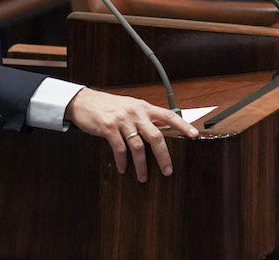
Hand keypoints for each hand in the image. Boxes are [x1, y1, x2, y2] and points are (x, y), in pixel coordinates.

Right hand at [64, 87, 199, 180]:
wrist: (84, 101)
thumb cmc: (108, 106)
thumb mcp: (130, 106)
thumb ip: (145, 117)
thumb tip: (163, 128)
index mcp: (143, 107)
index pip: (168, 115)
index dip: (182, 125)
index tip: (195, 135)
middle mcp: (135, 112)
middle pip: (156, 136)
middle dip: (163, 156)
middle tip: (168, 170)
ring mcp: (122, 120)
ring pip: (138, 147)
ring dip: (141, 165)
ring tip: (143, 176)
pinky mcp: (108, 127)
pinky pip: (120, 149)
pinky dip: (122, 162)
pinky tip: (123, 168)